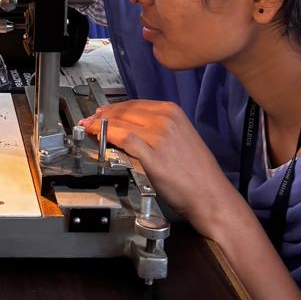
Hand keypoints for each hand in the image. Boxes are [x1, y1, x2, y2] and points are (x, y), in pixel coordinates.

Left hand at [82, 100, 241, 238]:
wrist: (211, 196)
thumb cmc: (197, 173)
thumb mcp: (179, 138)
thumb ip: (157, 129)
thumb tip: (130, 128)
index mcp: (172, 112)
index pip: (134, 104)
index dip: (113, 108)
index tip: (101, 113)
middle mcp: (165, 119)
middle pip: (124, 111)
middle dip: (103, 115)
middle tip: (89, 121)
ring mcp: (159, 136)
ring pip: (121, 123)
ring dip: (100, 125)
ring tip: (89, 129)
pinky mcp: (153, 156)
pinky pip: (124, 140)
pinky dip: (108, 137)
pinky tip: (99, 139)